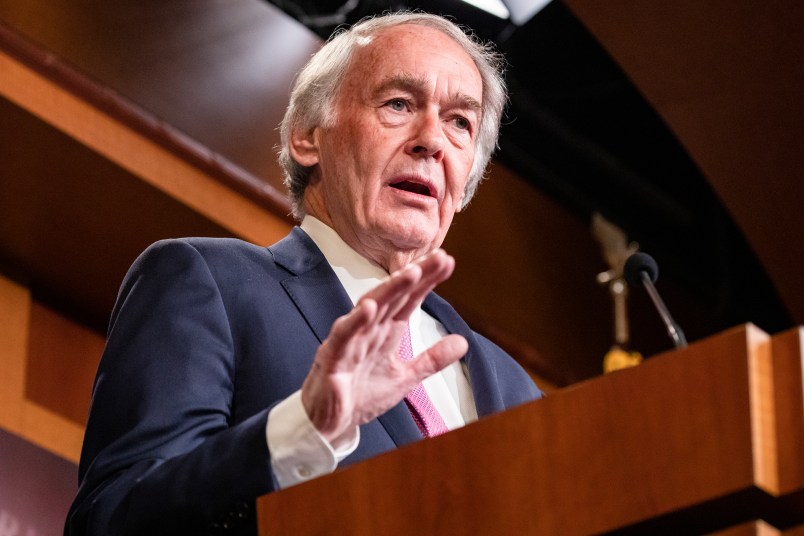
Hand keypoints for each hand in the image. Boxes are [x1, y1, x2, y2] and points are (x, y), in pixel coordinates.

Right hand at [300, 249, 467, 444]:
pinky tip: (369, 308)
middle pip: (394, 296)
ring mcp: (350, 341)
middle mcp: (368, 329)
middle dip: (415, 276)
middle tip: (438, 257)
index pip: (409, 300)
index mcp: (385, 331)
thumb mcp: (405, 377)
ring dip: (390, 290)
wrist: (330, 424)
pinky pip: (344, 336)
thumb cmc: (360, 394)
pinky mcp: (332, 358)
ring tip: (411, 273)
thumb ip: (432, 359)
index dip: (428, 281)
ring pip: (370, 308)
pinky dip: (355, 322)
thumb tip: (463, 342)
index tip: (447, 262)